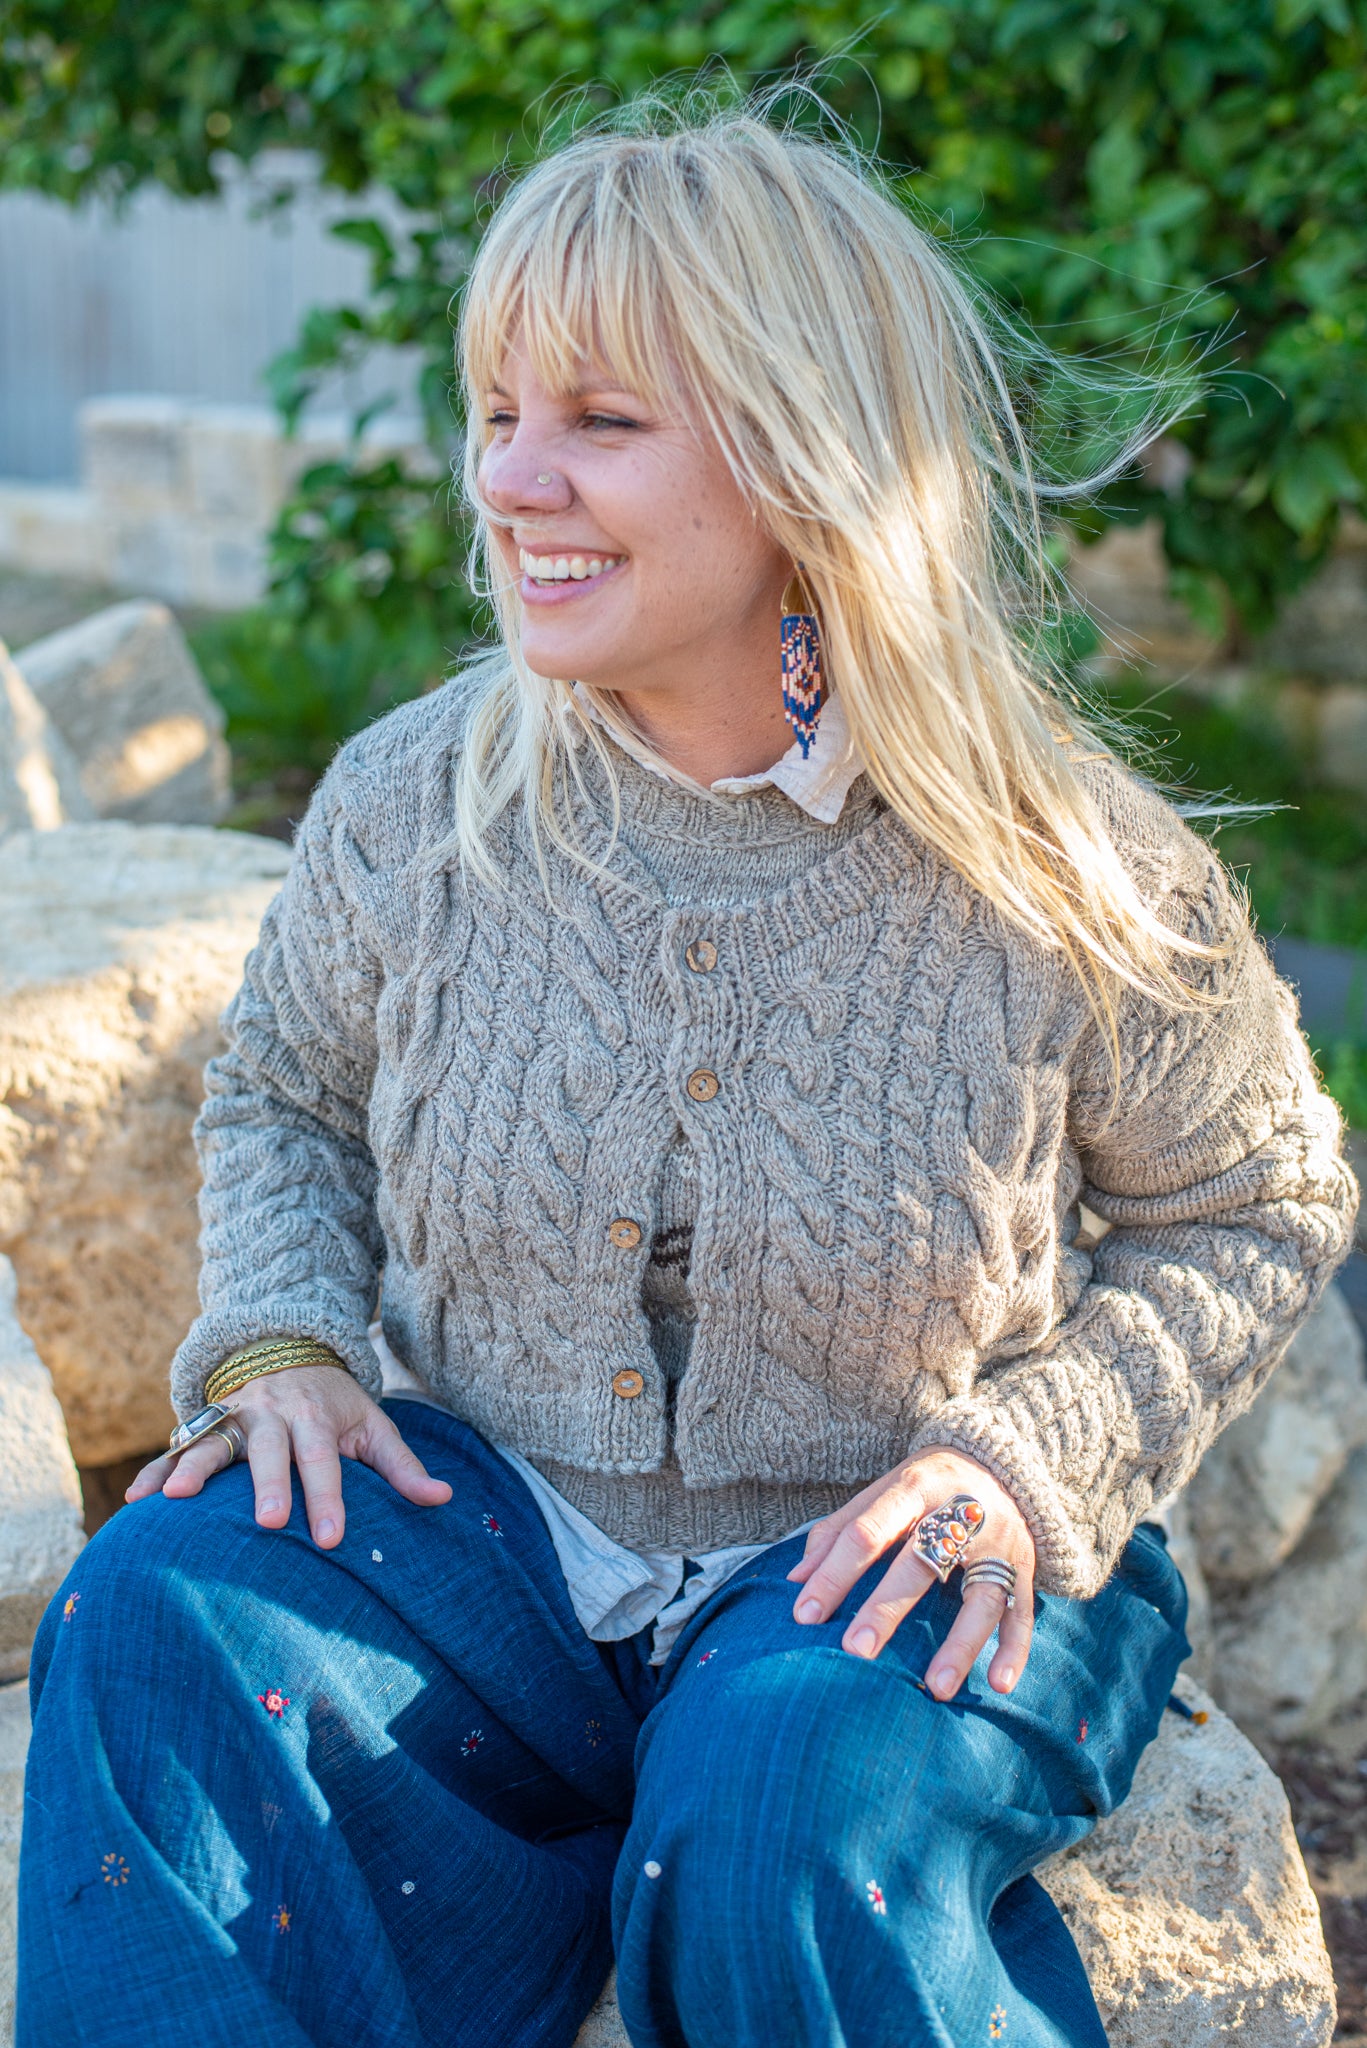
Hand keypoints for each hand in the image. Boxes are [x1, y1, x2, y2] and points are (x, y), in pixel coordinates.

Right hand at [126, 1365, 451, 1547]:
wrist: (288, 1352)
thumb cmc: (335, 1406)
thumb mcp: (373, 1425)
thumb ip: (402, 1467)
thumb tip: (445, 1498)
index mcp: (316, 1416)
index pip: (324, 1461)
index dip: (329, 1499)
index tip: (332, 1539)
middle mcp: (272, 1414)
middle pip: (270, 1450)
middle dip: (268, 1485)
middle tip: (269, 1522)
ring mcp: (234, 1417)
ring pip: (214, 1442)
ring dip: (195, 1469)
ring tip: (178, 1501)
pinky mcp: (206, 1425)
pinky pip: (178, 1448)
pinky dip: (157, 1471)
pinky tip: (137, 1501)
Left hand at [787, 1447, 1034, 1700]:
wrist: (997, 1460)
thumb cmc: (923, 1487)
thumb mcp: (880, 1493)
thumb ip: (838, 1532)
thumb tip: (794, 1581)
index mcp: (913, 1488)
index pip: (867, 1532)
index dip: (835, 1573)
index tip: (805, 1616)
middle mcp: (959, 1511)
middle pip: (920, 1562)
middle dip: (886, 1608)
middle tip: (856, 1651)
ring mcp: (999, 1541)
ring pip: (981, 1595)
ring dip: (960, 1643)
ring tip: (934, 1688)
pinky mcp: (1026, 1566)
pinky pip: (1022, 1612)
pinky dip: (1014, 1649)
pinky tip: (998, 1685)